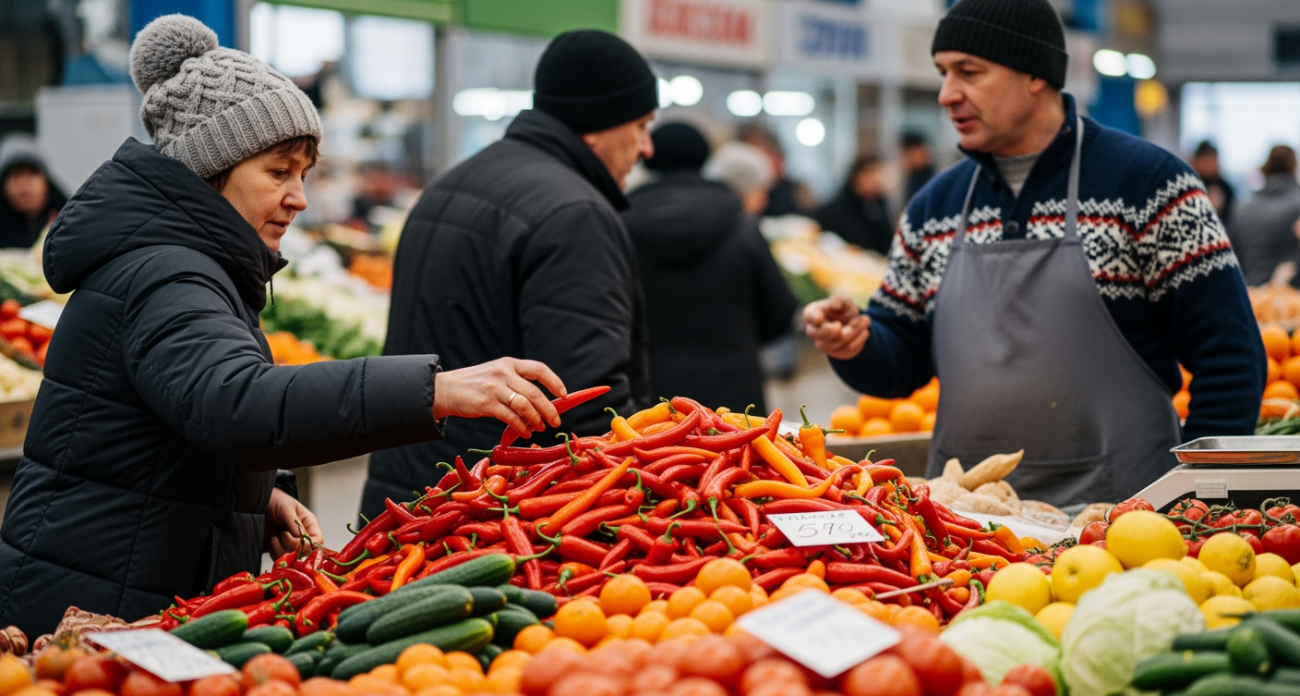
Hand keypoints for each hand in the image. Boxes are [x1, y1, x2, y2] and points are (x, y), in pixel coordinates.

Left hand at [264, 488, 322, 557]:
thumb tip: (302, 538)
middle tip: (283, 533)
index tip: (299, 543)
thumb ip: (294, 524)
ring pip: (291, 557)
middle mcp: (301, 535)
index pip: (317, 540)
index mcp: (309, 524)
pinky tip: (271, 539)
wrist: (258, 503)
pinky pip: (279, 558)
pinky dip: (274, 551)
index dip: (311, 545)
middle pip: (305, 551)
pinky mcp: (278, 548)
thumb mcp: (286, 509)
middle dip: (292, 545)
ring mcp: (289, 543)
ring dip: (281, 548)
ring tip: (275, 535)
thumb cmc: (276, 501)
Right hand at [434, 358, 567, 438]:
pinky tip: (525, 432)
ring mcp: (494, 388)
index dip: (554, 382)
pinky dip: (521, 427)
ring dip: (536, 419)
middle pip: (534, 392)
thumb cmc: (474, 385)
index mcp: (509, 364)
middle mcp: (503, 373)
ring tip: (540, 428)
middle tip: (556, 421)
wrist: (445, 390)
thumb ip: (516, 383)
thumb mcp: (496, 374)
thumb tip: (542, 403)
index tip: (564, 394)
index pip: (539, 369)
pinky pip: (510, 418)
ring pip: (524, 406)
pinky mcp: (486, 403)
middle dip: (549, 409)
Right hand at [803, 295, 870, 359]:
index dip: (814, 319)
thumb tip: (834, 306)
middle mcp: (813, 331)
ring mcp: (822, 344)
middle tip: (864, 318)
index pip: (810, 317)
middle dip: (845, 326)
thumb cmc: (841, 309)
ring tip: (866, 320)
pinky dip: (859, 340)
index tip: (819, 319)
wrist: (849, 323)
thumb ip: (838, 301)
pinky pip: (847, 350)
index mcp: (811, 314)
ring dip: (856, 331)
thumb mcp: (843, 301)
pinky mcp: (834, 353)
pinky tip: (865, 331)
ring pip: (838, 342)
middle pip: (824, 334)